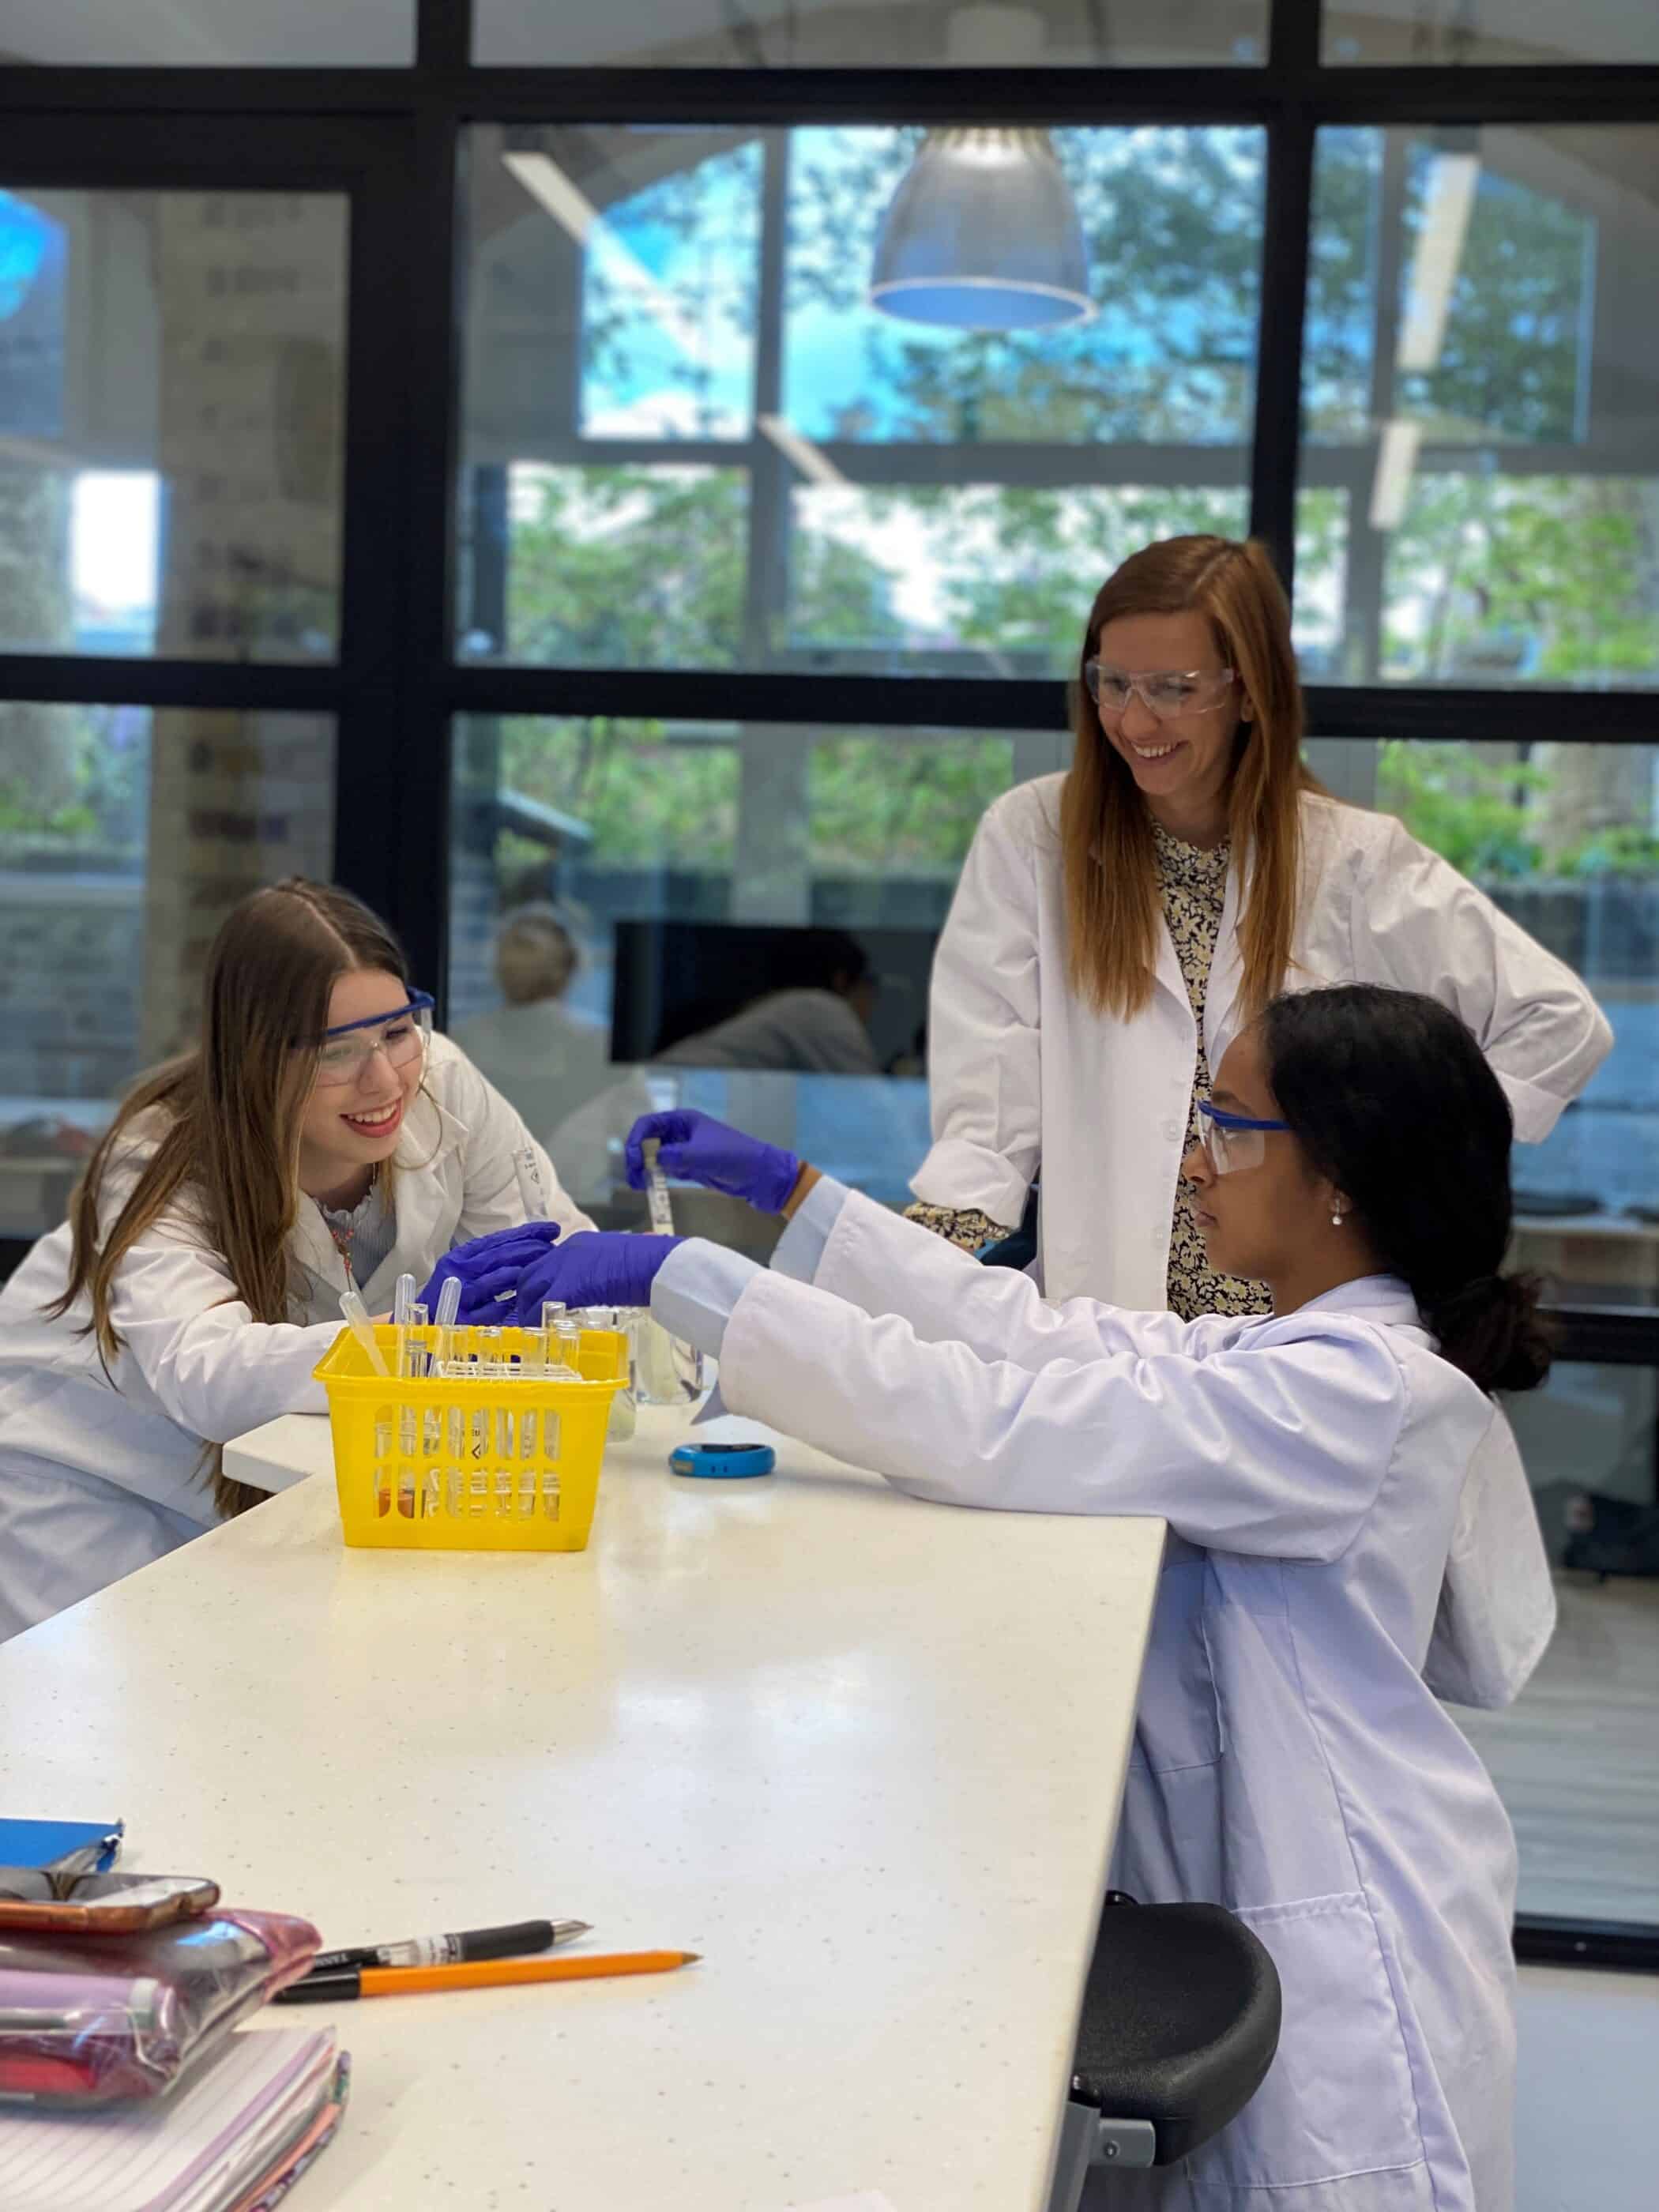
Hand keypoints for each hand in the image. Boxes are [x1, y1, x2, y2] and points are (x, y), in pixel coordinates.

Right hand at [420, 1221, 562, 1322]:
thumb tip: (525, 1250)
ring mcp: (459, 1297)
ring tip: (546, 1268)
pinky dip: (510, 1304)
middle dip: (531, 1249)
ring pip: (497, 1280)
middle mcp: (456, 1273)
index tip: (552, 1229)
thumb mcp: (463, 1275)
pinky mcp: (462, 1321)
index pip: (497, 1240)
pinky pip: (493, 1309)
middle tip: (554, 1248)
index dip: (526, 1233)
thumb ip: (488, 1264)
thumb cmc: (446, 1301)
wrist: (419, 1329)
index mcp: (458, 1258)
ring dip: (524, 1273)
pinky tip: (526, 1300)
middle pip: (500, 1256)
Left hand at [510, 1233, 683, 1324]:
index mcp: (578, 1243)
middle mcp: (565, 1252)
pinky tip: (541, 1333)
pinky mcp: (568, 1287)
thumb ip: (608, 1269)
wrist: (657, 1264)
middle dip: (527, 1296)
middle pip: (530, 1274)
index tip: (541, 1298)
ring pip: (529, 1289)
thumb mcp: (621, 1261)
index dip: (540, 1282)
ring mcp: (564, 1268)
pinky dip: (536, 1320)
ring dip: (528, 1309)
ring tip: (534, 1328)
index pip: (546, 1263)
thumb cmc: (650, 1262)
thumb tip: (615, 1281)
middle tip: (532, 1316)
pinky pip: (541, 1306)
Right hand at [624, 1110, 799, 1215]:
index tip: (631, 1159)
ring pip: (655, 1156)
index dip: (635, 1139)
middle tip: (633, 1177)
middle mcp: (682, 1133)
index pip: (649, 1124)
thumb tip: (654, 1160)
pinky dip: (656, 1177)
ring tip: (638, 1185)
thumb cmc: (735, 1157)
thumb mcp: (701, 1155)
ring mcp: (686, 1150)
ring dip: (644, 1169)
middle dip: (637, 1156)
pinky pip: (666, 1170)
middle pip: (648, 1140)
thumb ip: (675, 1156)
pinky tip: (651, 1187)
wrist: (761, 1175)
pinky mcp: (691, 1167)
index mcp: (684, 1120)